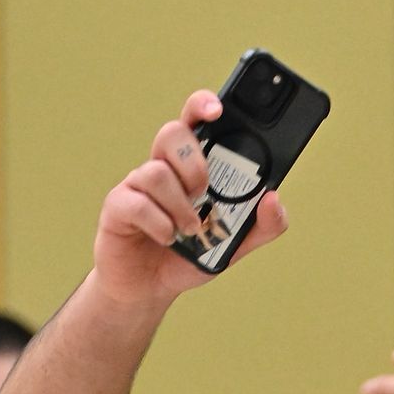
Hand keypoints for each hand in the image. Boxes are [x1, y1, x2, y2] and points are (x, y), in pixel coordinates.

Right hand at [93, 91, 287, 307]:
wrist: (151, 287)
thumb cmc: (190, 255)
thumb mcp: (235, 244)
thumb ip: (263, 225)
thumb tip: (275, 198)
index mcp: (190, 166)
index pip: (193, 122)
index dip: (201, 106)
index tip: (217, 110)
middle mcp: (162, 167)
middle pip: (172, 134)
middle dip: (195, 164)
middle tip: (205, 194)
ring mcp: (137, 185)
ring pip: (156, 172)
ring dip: (181, 206)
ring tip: (191, 230)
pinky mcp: (118, 207)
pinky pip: (138, 203)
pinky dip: (160, 224)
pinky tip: (168, 238)